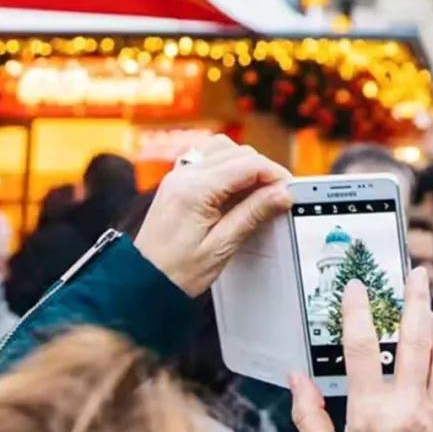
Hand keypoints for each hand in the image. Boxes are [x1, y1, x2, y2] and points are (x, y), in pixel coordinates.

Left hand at [133, 135, 291, 296]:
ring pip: (222, 149)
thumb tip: (282, 194)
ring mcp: (178, 176)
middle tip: (277, 195)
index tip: (289, 190)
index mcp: (195, 190)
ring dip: (245, 164)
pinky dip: (227, 166)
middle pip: (237, 152)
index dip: (274, 174)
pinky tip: (235, 188)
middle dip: (262, 169)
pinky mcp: (176, 182)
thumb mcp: (222, 246)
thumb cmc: (177, 272)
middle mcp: (184, 175)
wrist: (143, 282)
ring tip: (257, 192)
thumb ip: (253, 214)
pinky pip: (207, 158)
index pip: (247, 164)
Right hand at [289, 268, 432, 431]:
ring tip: (429, 307)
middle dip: (417, 299)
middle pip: (418, 339)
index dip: (359, 311)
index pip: (365, 348)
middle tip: (417, 272)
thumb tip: (296, 378)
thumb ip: (308, 417)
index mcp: (371, 415)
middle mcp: (409, 409)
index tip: (357, 287)